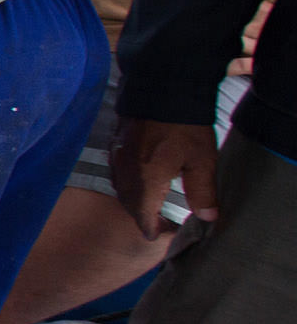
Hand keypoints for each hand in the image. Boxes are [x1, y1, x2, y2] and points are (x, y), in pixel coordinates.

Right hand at [113, 118, 219, 239]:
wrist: (162, 87)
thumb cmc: (184, 126)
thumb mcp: (201, 161)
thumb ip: (202, 192)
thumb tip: (207, 217)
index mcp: (145, 181)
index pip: (142, 216)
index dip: (151, 228)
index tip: (158, 236)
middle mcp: (126, 172)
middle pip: (129, 204)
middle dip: (141, 215)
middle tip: (156, 221)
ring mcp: (117, 157)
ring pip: (120, 188)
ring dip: (133, 199)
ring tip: (149, 202)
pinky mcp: (116, 143)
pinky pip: (117, 172)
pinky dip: (127, 182)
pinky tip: (138, 177)